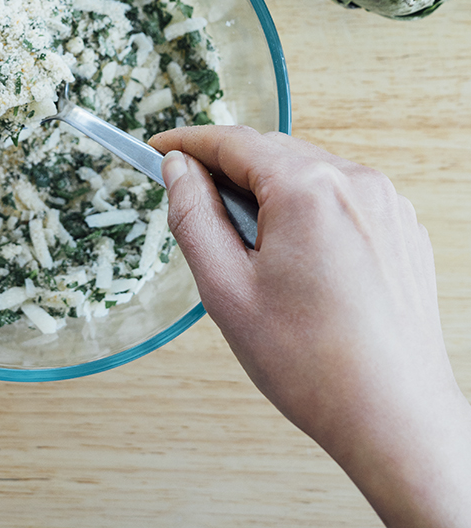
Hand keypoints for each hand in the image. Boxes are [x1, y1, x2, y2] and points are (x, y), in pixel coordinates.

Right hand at [150, 126, 470, 527]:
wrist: (393, 417)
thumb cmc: (311, 363)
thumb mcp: (225, 288)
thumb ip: (193, 215)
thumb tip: (177, 169)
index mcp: (308, 190)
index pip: (232, 142)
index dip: (187, 142)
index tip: (158, 147)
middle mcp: (355, 182)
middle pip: (270, 152)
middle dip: (226, 171)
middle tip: (194, 206)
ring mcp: (385, 203)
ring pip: (305, 171)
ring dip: (266, 191)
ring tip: (249, 249)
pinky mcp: (400, 227)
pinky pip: (339, 195)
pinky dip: (305, 207)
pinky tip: (293, 257)